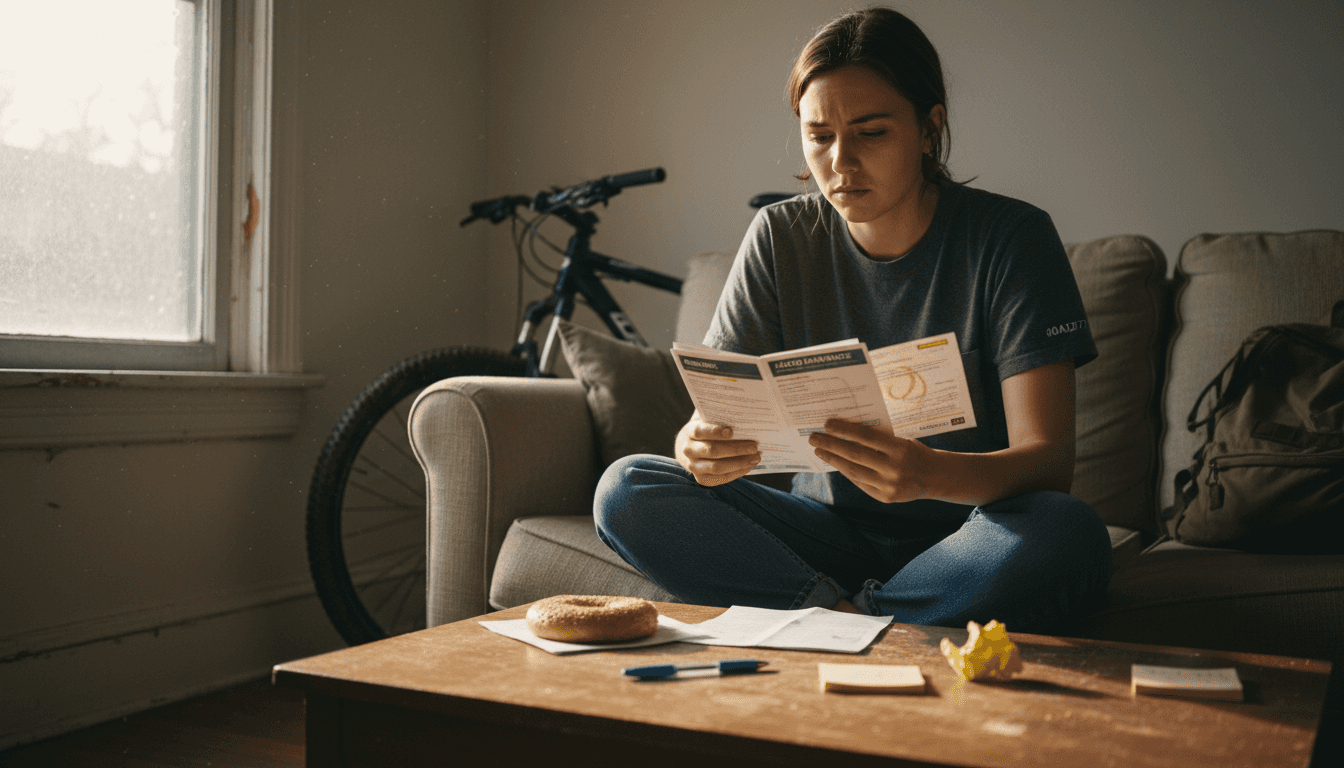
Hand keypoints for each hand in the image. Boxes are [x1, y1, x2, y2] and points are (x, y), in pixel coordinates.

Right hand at [676, 413, 759, 485]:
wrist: (689, 448)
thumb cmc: (705, 429)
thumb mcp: (707, 418)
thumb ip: (718, 413)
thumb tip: (741, 406)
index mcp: (689, 431)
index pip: (699, 431)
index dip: (715, 431)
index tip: (732, 430)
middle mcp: (688, 450)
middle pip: (712, 450)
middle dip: (735, 449)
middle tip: (754, 446)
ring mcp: (694, 466)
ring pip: (717, 467)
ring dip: (739, 462)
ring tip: (756, 457)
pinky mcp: (702, 479)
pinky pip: (721, 478)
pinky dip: (738, 472)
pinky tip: (749, 465)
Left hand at [808, 418, 932, 502]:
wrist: (935, 477)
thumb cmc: (914, 452)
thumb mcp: (902, 440)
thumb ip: (879, 438)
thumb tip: (847, 432)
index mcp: (900, 449)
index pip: (866, 437)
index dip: (845, 430)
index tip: (827, 424)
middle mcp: (895, 469)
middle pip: (855, 455)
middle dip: (831, 445)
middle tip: (814, 438)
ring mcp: (889, 486)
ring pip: (854, 472)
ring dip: (833, 460)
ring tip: (820, 451)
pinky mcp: (885, 498)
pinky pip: (860, 483)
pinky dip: (847, 473)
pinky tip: (836, 464)